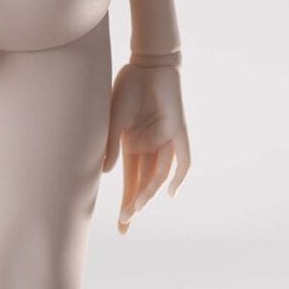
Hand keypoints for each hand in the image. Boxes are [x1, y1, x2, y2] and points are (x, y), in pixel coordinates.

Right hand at [104, 59, 190, 231]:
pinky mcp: (178, 132)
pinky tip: (170, 193)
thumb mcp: (114, 117)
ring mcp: (164, 141)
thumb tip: (104, 172)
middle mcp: (148, 147)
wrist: (149, 63)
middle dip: (134, 205)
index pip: (129, 181)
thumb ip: (111, 143)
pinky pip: (183, 160)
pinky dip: (178, 176)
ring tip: (135, 207)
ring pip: (158, 174)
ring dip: (147, 191)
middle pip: (143, 183)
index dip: (126, 203)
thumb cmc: (128, 87)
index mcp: (130, 145)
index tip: (121, 226)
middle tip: (125, 225)